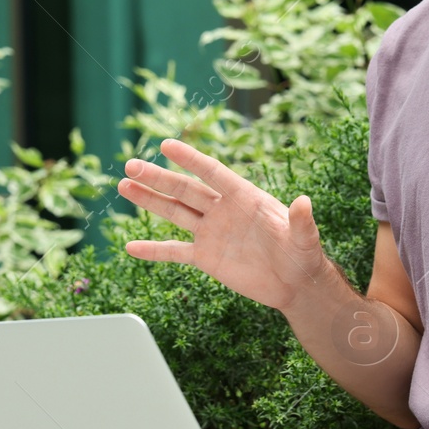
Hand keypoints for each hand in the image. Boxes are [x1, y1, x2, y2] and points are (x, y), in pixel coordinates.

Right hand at [117, 138, 342, 314]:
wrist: (295, 284)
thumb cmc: (303, 255)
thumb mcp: (304, 238)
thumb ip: (300, 221)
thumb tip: (304, 202)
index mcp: (244, 197)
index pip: (212, 173)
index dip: (190, 159)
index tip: (166, 144)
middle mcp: (223, 210)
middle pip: (185, 189)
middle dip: (158, 178)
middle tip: (131, 165)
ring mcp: (212, 232)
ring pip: (174, 212)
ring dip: (149, 200)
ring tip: (123, 186)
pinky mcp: (206, 257)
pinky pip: (175, 251)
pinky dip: (153, 250)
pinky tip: (130, 248)